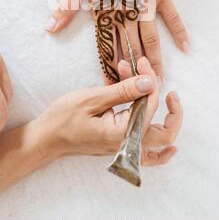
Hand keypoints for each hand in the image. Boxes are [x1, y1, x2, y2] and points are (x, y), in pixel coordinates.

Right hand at [34, 57, 181, 166]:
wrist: (47, 138)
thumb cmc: (64, 118)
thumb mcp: (93, 99)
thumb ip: (124, 92)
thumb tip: (150, 82)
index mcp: (122, 133)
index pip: (150, 106)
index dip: (150, 82)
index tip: (142, 64)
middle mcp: (128, 145)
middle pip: (166, 132)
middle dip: (170, 106)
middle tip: (162, 83)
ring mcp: (125, 149)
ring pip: (159, 141)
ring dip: (164, 117)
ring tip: (159, 94)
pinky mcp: (121, 147)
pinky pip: (149, 155)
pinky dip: (161, 152)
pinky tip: (171, 148)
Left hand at [46, 0, 188, 83]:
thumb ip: (65, 7)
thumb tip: (49, 28)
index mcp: (106, 12)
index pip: (106, 47)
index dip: (108, 68)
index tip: (111, 87)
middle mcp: (127, 14)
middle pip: (130, 49)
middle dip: (132, 72)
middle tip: (138, 94)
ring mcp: (146, 5)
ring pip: (151, 40)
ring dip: (154, 61)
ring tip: (158, 80)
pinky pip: (172, 16)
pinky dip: (179, 31)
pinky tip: (186, 48)